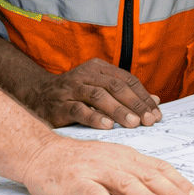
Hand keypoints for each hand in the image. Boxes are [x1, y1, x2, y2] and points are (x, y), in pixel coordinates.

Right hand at [19, 136, 193, 194]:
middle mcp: (116, 161)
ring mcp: (96, 171)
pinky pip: (94, 194)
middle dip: (173, 193)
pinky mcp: (76, 182)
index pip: (159, 168)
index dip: (180, 183)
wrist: (40, 153)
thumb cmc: (79, 163)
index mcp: (127, 157)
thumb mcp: (111, 164)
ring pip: (127, 184)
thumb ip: (133, 175)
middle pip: (150, 177)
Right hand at [23, 59, 161, 129]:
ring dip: (118, 111)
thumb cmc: (75, 93)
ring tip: (133, 124)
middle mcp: (86, 75)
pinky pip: (78, 110)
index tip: (156, 114)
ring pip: (99, 97)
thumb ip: (126, 93)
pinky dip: (94, 118)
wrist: (37, 94)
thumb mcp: (100, 87)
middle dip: (135, 104)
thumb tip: (156, 101)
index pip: (127, 80)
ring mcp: (72, 89)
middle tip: (149, 120)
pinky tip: (107, 126)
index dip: (143, 97)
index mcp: (98, 68)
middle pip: (116, 87)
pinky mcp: (59, 105)